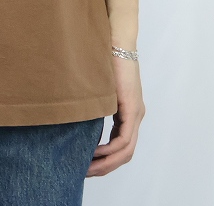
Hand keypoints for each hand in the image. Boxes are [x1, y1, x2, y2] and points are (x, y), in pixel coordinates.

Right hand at [86, 55, 144, 175]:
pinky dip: (110, 150)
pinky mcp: (132, 108)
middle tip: (86, 173)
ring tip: (89, 168)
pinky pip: (124, 139)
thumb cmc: (103, 58)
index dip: (106, 159)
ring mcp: (136, 112)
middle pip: (125, 153)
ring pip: (126, 150)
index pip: (121, 145)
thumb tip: (77, 117)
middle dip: (105, 167)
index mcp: (128, 111)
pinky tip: (95, 153)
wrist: (116, 40)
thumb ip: (94, 104)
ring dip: (107, 163)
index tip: (88, 165)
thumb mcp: (97, 88)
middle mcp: (135, 115)